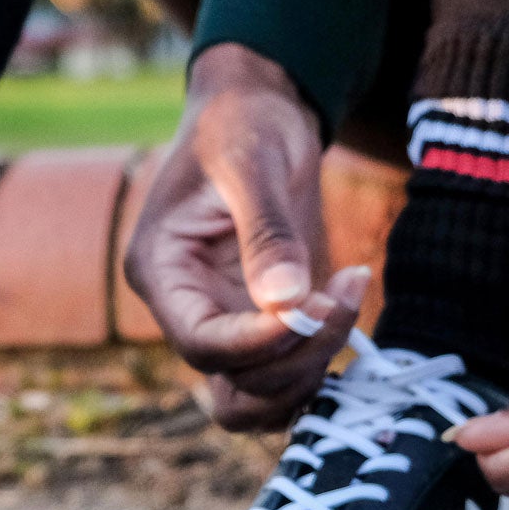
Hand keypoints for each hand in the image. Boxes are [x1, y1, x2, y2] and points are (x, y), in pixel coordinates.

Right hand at [124, 43, 371, 429]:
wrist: (257, 111)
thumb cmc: (242, 123)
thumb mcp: (251, 161)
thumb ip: (266, 231)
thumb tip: (287, 299)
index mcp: (161, 271)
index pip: (202, 342)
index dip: (260, 341)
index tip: (316, 302)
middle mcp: (186, 308)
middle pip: (232, 384)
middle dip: (296, 355)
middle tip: (345, 290)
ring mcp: (223, 320)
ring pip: (256, 398)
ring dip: (308, 372)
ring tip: (347, 296)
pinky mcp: (260, 323)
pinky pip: (283, 378)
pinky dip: (317, 366)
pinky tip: (347, 310)